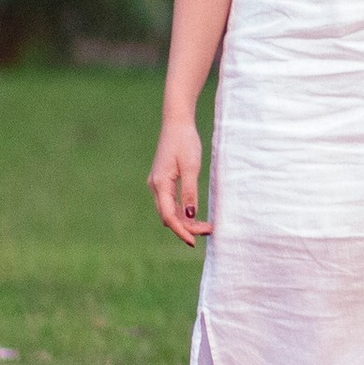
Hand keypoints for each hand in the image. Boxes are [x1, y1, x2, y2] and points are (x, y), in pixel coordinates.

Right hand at [149, 112, 211, 246]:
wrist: (177, 123)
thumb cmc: (185, 142)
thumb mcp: (191, 167)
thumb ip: (190, 192)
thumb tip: (190, 216)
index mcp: (160, 184)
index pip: (169, 216)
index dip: (182, 230)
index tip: (195, 241)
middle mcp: (155, 186)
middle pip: (168, 216)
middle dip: (186, 227)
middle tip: (208, 232)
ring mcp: (158, 184)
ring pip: (169, 210)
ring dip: (185, 220)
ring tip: (205, 227)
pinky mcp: (163, 180)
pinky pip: (171, 202)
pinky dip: (182, 211)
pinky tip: (194, 215)